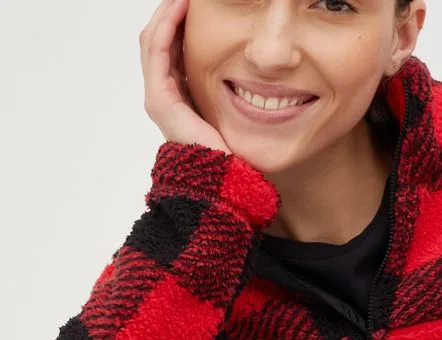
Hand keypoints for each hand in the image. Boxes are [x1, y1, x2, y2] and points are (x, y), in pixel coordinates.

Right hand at [139, 0, 230, 152]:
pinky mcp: (159, 98)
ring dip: (166, 12)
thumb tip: (241, 65)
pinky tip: (179, 6)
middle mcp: (162, 93)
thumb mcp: (224, 107)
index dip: (178, 22)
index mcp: (177, 94)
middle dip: (169, 13)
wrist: (220, 173)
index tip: (194, 3)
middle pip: (157, 40)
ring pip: (153, 40)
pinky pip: (157, 50)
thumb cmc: (227, 147)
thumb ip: (221, 86)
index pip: (169, 48)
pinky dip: (167, 25)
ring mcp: (157, 95)